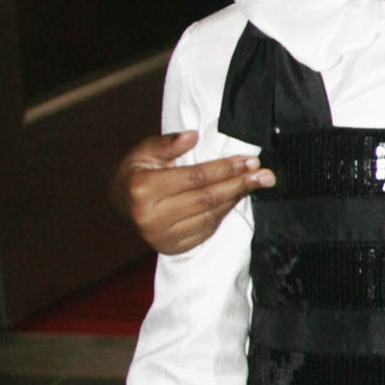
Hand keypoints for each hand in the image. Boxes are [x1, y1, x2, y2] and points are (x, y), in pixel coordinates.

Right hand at [118, 132, 268, 257]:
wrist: (119, 204)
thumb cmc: (134, 173)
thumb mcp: (144, 152)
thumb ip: (168, 143)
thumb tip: (193, 136)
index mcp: (143, 189)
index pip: (194, 178)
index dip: (225, 169)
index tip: (249, 161)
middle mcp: (151, 217)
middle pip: (206, 199)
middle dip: (239, 184)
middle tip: (265, 174)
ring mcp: (161, 236)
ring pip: (209, 216)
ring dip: (235, 199)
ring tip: (253, 184)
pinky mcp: (171, 247)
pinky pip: (205, 231)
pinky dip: (223, 214)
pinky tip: (234, 200)